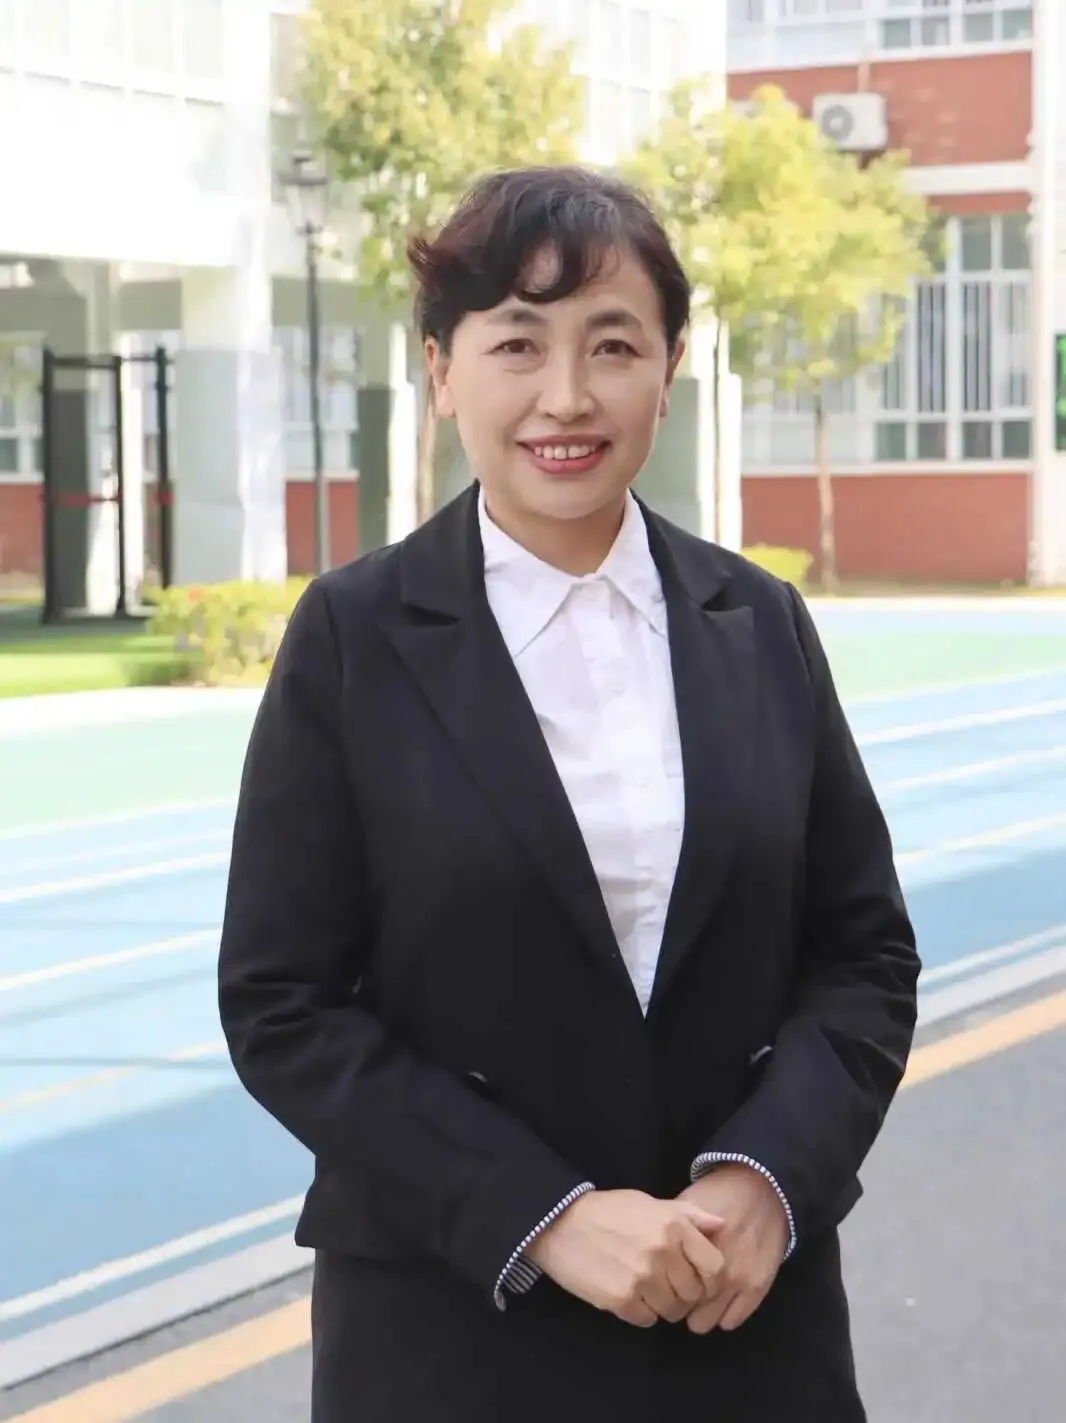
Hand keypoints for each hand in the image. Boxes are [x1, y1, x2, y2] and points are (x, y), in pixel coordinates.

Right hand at [525, 1189, 726, 1327]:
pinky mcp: (622, 1299)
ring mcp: (643, 1278)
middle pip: (693, 1294)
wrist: (561, 1223)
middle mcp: (663, 1252)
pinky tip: (629, 1295)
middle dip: (685, 1294)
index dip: (712, 1281)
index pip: (714, 1267)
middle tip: (669, 1287)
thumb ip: (689, 1215)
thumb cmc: (609, 1210)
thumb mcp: (651, 1203)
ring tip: (648, 1291)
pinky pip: (647, 1320)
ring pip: (672, 1311)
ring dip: (664, 1306)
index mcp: (674, 1226)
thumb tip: (722, 1226)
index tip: (700, 1283)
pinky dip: (642, 1312)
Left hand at [677, 1164, 789, 1333]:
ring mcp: (738, 1282)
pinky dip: (723, 1315)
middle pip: (683, 1309)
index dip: (663, 1287)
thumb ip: (669, 1234)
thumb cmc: (717, 1194)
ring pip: (706, 1322)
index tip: (664, 1285)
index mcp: (692, 1248)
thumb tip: (652, 1257)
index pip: (666, 1287)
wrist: (761, 1189)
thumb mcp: (685, 1206)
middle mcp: (714, 1269)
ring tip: (699, 1302)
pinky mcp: (758, 1289)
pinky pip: (732, 1321)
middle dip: (679, 1304)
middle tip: (679, 1295)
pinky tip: (719, 1303)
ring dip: (701, 1314)